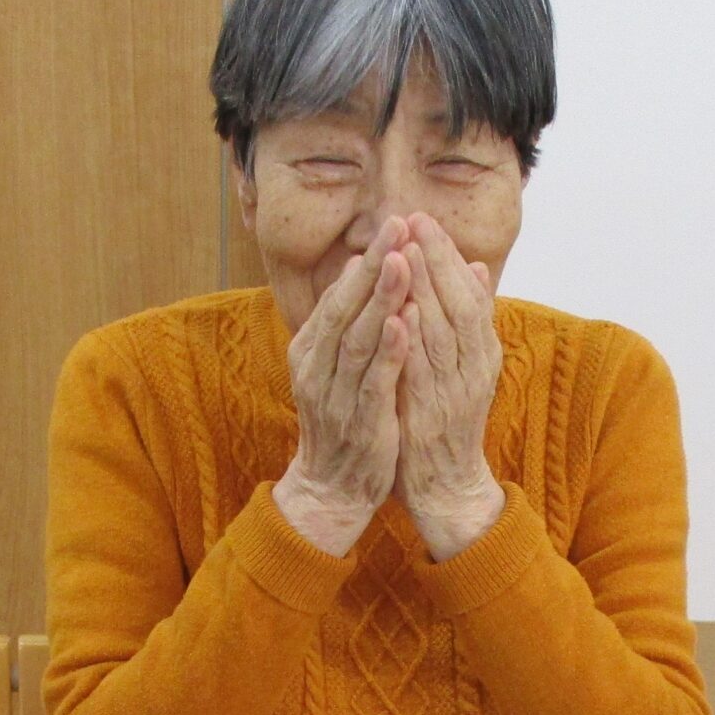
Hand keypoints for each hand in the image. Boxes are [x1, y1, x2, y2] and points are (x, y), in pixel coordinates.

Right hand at [273, 217, 413, 555]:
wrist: (332, 489)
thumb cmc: (342, 421)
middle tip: (396, 226)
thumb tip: (359, 268)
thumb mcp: (336, 367)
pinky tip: (403, 324)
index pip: (338, 297)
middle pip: (345, 309)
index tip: (393, 225)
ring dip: (380, 300)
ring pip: (358, 340)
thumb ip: (346, 322)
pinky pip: (373, 381)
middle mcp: (317, 369)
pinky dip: (387, 351)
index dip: (366, 261)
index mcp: (311, 351)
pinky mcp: (360, 422)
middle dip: (372, 267)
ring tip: (400, 262)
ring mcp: (336, 396)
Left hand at [392, 213, 505, 559]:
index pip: (469, 292)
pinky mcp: (433, 416)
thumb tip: (476, 269)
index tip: (424, 219)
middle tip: (415, 219)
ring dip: (426, 290)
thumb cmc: (446, 423)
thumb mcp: (463, 367)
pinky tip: (401, 313)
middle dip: (437, 259)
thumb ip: (468, 322)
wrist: (446, 488)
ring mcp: (455, 393)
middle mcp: (474, 368)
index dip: (447, 255)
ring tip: (408, 250)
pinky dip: (416, 342)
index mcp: (481, 353)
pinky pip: (426, 373)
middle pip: (460, 304)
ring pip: (445, 332)